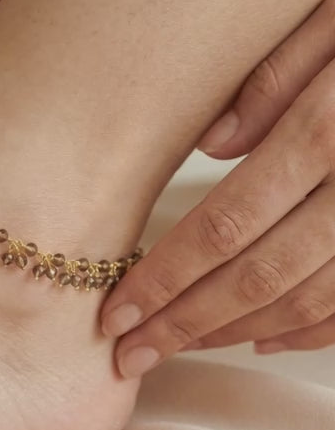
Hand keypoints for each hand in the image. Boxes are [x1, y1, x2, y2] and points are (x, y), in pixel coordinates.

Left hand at [100, 0, 334, 376]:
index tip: (117, 312)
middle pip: (259, 274)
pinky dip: (311, 331)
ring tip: (177, 347)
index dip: (167, 276)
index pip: (226, 224)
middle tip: (129, 355)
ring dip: (236, 331)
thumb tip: (213, 146)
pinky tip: (260, 338)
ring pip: (310, 299)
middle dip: (186, 323)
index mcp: (331, 128)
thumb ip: (277, 74)